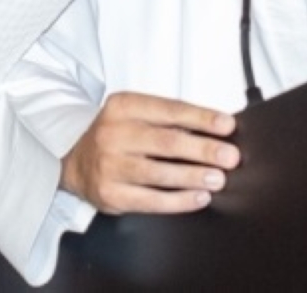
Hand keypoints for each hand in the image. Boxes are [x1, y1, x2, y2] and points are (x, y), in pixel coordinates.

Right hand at [60, 91, 239, 214]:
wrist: (76, 161)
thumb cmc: (117, 135)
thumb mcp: (135, 114)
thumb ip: (168, 119)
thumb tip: (215, 129)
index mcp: (122, 106)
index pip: (169, 110)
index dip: (201, 118)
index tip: (227, 125)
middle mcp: (113, 133)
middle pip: (166, 142)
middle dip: (203, 149)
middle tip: (229, 156)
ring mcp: (109, 165)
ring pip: (160, 173)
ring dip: (194, 176)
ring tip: (218, 178)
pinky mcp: (110, 194)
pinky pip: (151, 200)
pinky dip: (179, 201)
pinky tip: (199, 197)